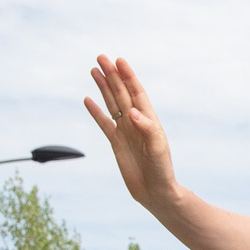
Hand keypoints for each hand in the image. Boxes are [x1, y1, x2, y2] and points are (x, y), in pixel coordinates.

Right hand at [85, 56, 178, 210]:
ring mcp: (125, 131)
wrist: (155, 192)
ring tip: (94, 71)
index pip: (136, 92)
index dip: (128, 76)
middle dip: (112, 75)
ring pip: (111, 103)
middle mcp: (136, 122)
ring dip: (103, 87)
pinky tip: (88, 100)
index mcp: (148, 120)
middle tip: (100, 58)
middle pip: (121, 93)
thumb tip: (131, 111)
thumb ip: (147, 129)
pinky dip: (96, 111)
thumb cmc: (162, 170)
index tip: (119, 60)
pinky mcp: (116, 143)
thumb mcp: (157, 149)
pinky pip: (104, 123)